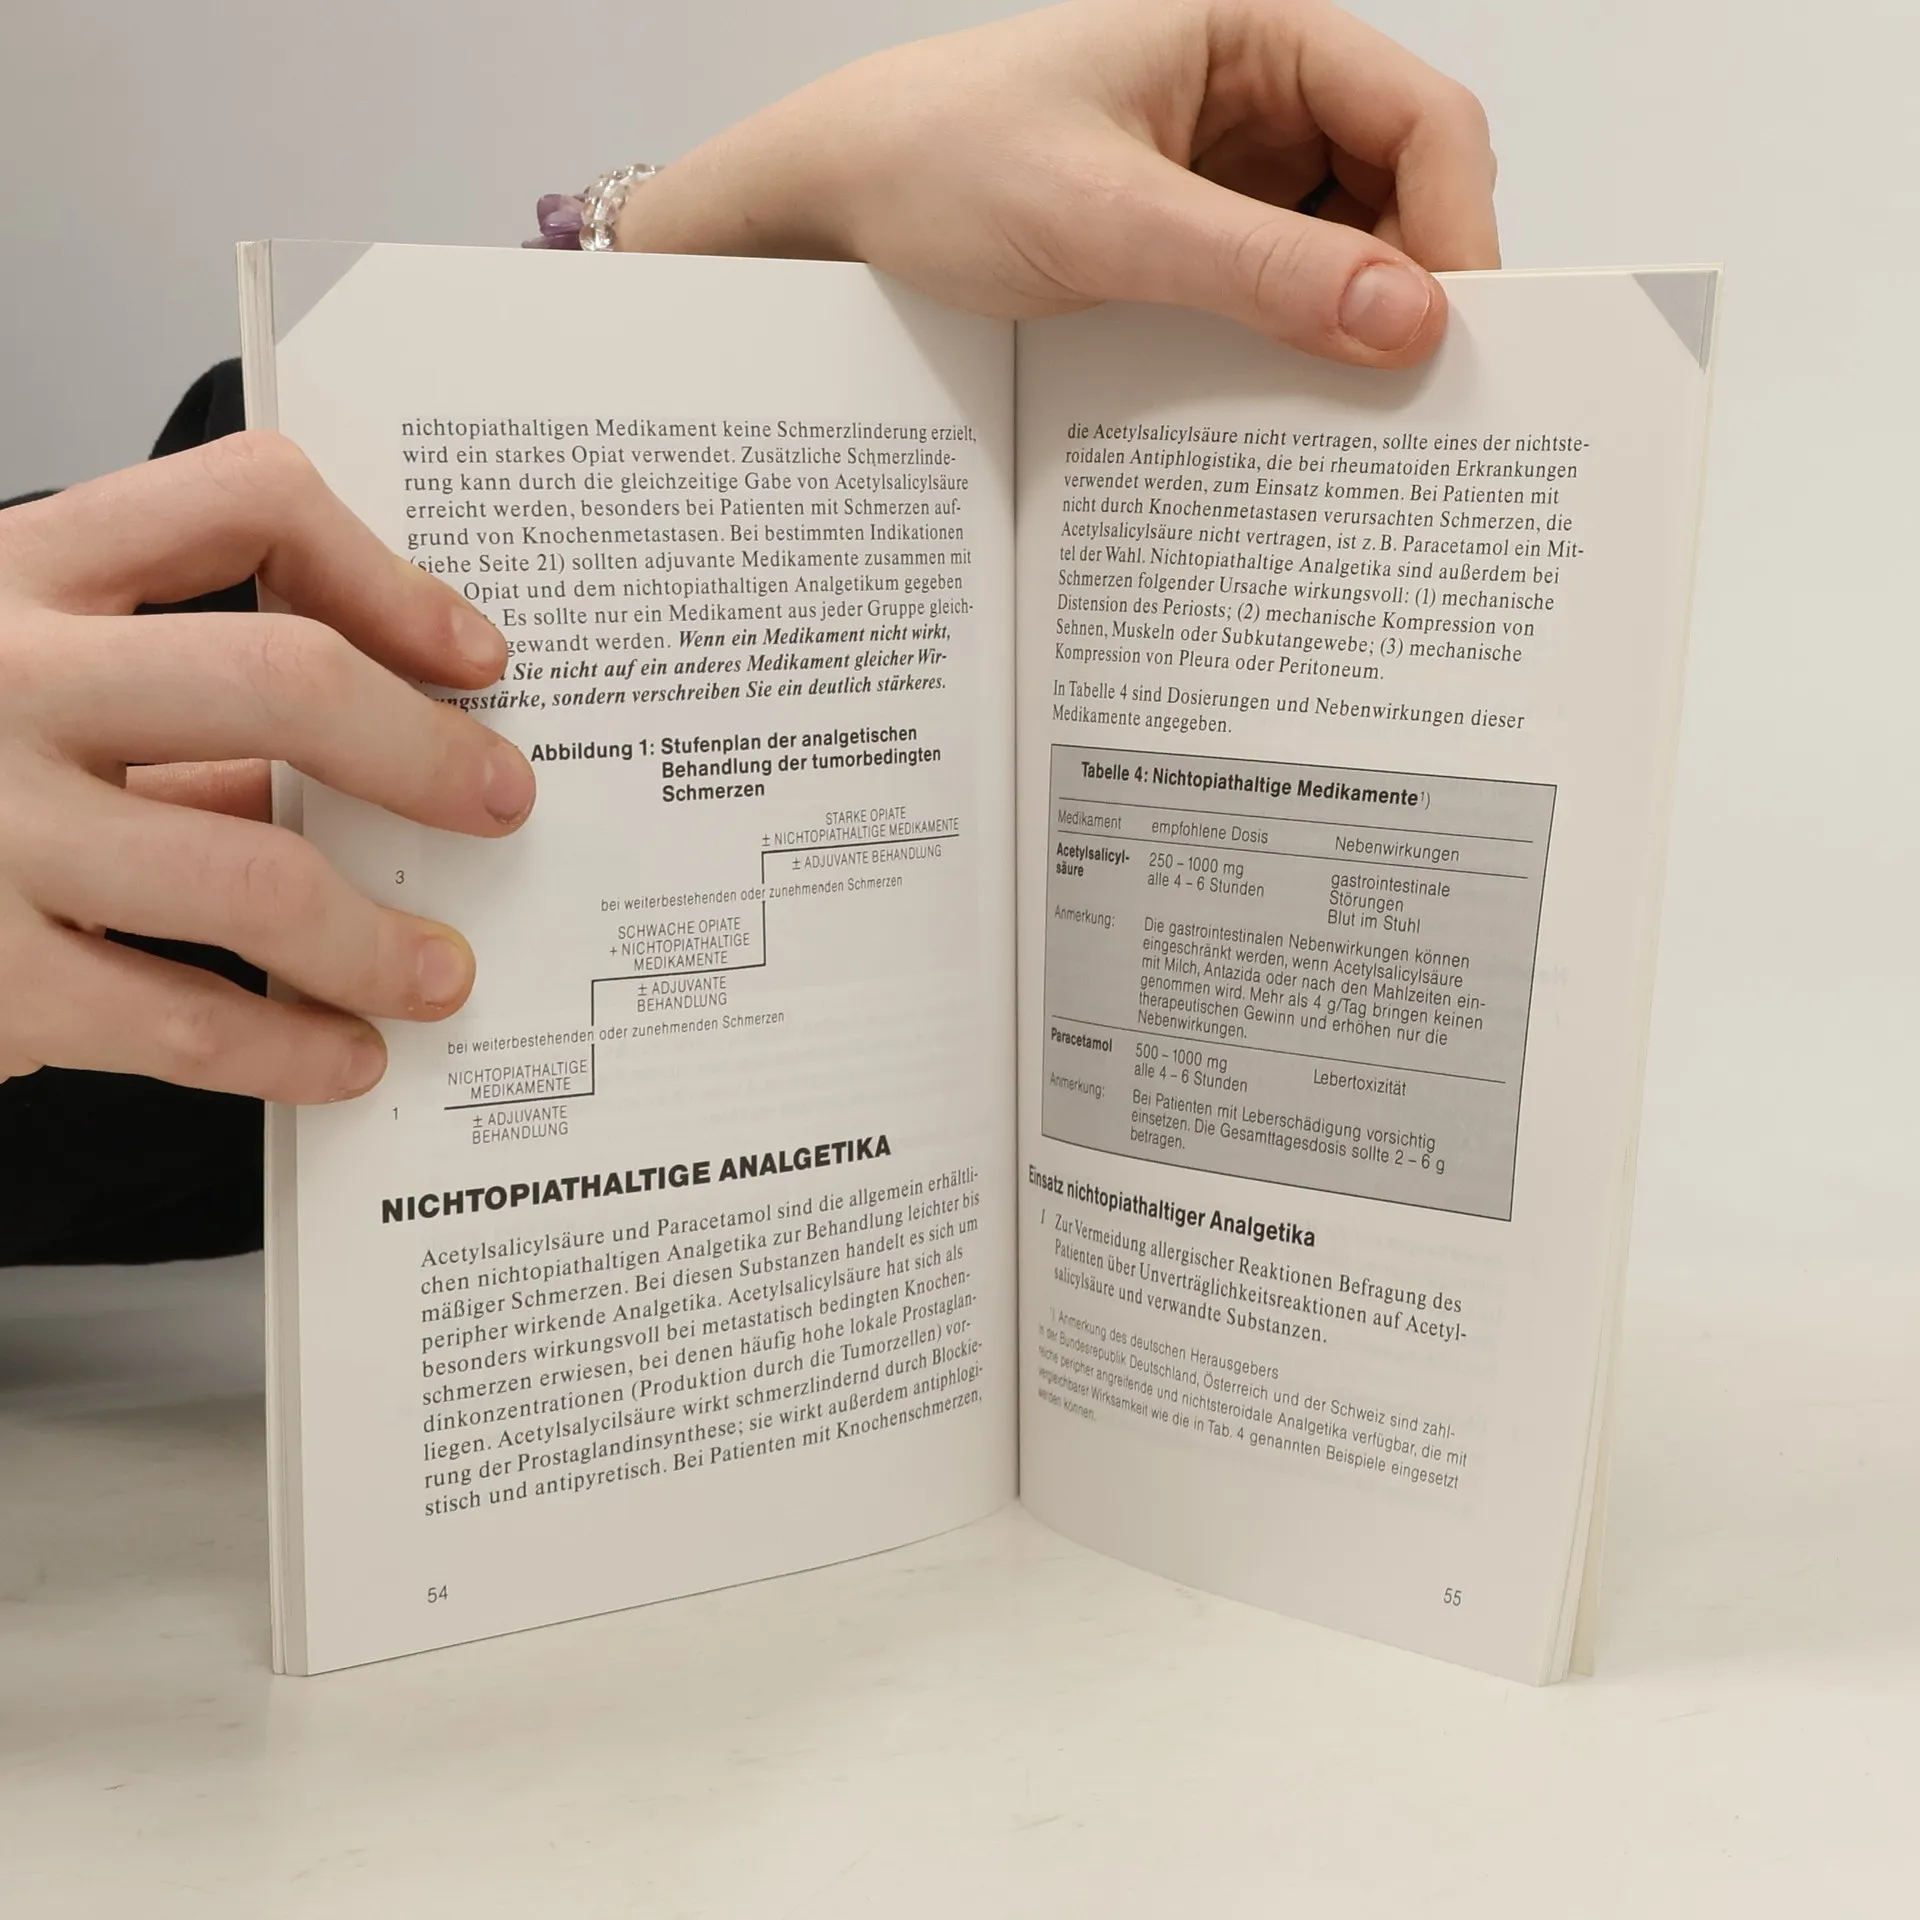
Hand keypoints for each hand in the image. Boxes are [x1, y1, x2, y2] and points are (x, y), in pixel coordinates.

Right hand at [0, 433, 536, 1101]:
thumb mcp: (33, 691)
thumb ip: (178, 713)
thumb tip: (393, 760)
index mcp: (23, 573)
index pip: (242, 501)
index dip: (387, 576)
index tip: (477, 658)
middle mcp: (1, 676)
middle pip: (281, 679)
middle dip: (427, 753)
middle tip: (501, 803)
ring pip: (253, 875)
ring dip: (377, 941)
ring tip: (440, 973)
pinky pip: (182, 1020)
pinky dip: (291, 1049)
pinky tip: (342, 1057)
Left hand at [620, 0, 1496, 366]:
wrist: (832, 211)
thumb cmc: (937, 161)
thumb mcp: (1103, 218)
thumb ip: (1255, 268)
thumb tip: (1404, 316)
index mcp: (1258, 38)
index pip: (1421, 119)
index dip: (1459, 227)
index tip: (1455, 338)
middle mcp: (1257, 102)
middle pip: (1401, 192)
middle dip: (1413, 290)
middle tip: (1415, 403)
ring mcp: (1227, 179)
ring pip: (1346, 255)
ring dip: (1352, 331)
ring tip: (1345, 418)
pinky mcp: (1189, 248)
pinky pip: (1277, 296)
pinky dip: (1292, 351)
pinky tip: (1280, 408)